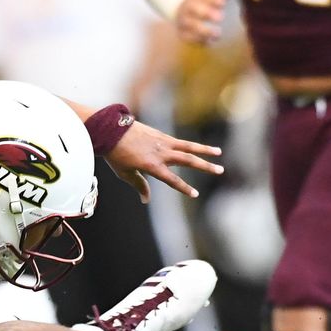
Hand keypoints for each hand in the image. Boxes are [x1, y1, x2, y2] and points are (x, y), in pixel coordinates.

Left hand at [104, 120, 222, 201]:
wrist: (110, 131)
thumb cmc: (115, 154)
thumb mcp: (125, 174)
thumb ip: (139, 185)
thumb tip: (146, 199)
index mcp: (152, 165)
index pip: (172, 180)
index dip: (184, 188)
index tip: (195, 194)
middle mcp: (161, 153)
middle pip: (189, 160)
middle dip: (206, 167)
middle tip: (220, 171)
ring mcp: (163, 142)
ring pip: (189, 147)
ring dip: (205, 150)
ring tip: (219, 153)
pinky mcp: (161, 134)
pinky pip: (180, 141)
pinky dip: (190, 145)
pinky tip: (198, 148)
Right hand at [174, 0, 241, 43]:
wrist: (181, 12)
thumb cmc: (203, 2)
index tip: (223, 2)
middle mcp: (188, 7)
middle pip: (194, 9)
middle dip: (206, 13)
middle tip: (220, 17)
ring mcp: (184, 20)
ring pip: (191, 24)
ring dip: (204, 30)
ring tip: (218, 34)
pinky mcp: (182, 32)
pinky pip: (188, 37)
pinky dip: (198, 39)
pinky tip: (208, 42)